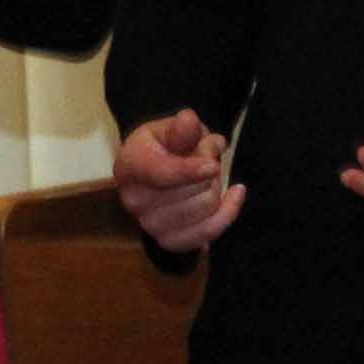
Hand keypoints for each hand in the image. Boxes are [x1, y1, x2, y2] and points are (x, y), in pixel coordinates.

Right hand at [114, 108, 243, 250]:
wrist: (157, 170)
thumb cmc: (165, 145)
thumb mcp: (170, 128)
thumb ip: (181, 127)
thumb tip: (188, 121)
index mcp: (128, 166)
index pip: (160, 173)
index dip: (189, 170)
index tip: (213, 165)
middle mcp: (133, 200)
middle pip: (190, 190)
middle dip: (208, 170)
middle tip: (207, 158)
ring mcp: (149, 225)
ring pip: (205, 208)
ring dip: (215, 188)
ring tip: (207, 176)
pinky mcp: (168, 242)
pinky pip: (207, 233)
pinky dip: (227, 213)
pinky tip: (235, 194)